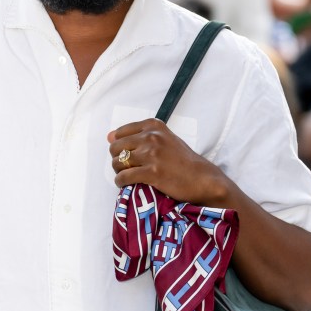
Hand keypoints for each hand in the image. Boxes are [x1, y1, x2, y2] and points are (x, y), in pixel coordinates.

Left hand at [108, 118, 228, 204]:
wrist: (202, 178)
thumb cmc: (183, 160)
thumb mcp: (164, 139)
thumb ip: (138, 136)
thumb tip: (109, 136)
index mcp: (153, 126)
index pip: (120, 133)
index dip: (120, 146)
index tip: (127, 154)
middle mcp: (151, 137)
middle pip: (115, 147)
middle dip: (117, 159)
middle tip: (127, 168)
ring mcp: (152, 154)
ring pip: (118, 162)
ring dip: (119, 171)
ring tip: (129, 176)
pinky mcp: (152, 172)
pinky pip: (124, 177)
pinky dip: (121, 182)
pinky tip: (127, 184)